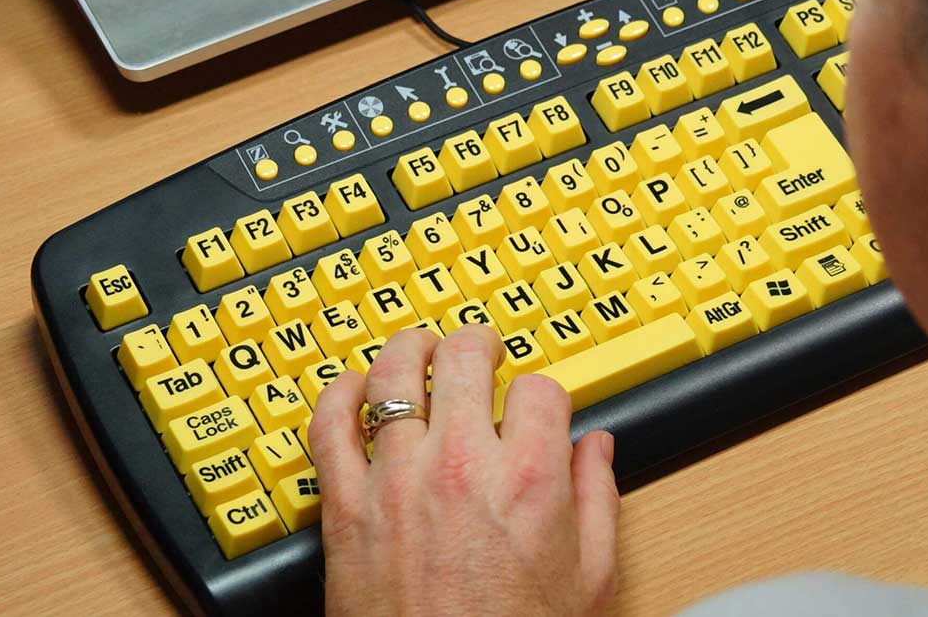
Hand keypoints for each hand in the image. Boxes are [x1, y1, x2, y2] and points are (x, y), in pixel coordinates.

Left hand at [310, 324, 618, 616]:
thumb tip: (597, 448)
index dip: (542, 394)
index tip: (536, 409)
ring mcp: (395, 480)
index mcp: (528, 479)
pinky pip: (329, 424)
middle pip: (464, 356)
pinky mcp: (344, 506)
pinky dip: (339, 394)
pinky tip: (355, 389)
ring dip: (412, 352)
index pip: (539, 388)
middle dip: (479, 345)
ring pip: (394, 374)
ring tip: (422, 354)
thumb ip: (598, 501)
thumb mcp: (589, 581)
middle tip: (482, 351)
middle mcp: (459, 465)